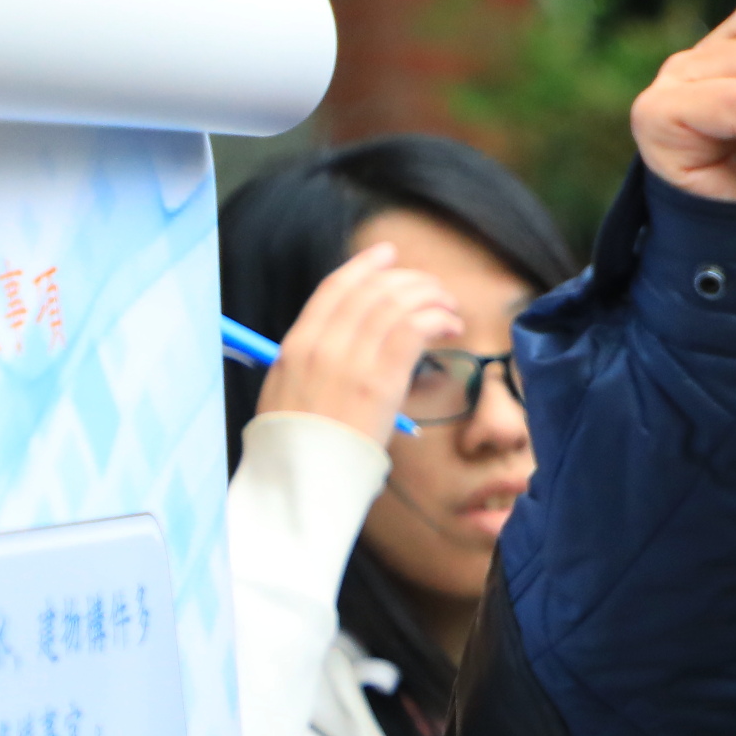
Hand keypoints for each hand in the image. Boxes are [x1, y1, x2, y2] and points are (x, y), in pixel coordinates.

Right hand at [251, 243, 461, 447]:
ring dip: (430, 298)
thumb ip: (311, 359)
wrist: (302, 481)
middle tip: (432, 288)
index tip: (388, 255)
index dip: (365, 267)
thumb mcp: (286, 391)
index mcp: (297, 344)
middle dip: (408, 281)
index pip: (335, 289)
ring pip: (397, 304)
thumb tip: (342, 338)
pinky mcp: (380, 382)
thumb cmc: (298, 447)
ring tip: (449, 308)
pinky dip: (436, 319)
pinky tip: (450, 327)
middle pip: (372, 291)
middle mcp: (323, 344)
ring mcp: (351, 362)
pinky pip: (414, 329)